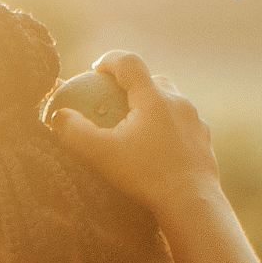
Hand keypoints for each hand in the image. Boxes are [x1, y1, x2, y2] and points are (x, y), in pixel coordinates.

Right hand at [49, 52, 219, 217]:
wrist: (191, 202)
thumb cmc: (145, 176)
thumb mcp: (102, 155)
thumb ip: (75, 133)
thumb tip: (57, 116)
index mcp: (153, 98)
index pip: (129, 63)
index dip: (109, 60)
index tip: (95, 69)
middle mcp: (177, 102)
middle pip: (152, 80)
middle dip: (133, 85)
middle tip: (116, 101)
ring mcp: (194, 120)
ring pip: (171, 102)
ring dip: (153, 107)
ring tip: (138, 127)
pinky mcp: (204, 139)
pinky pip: (183, 125)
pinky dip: (168, 129)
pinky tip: (159, 148)